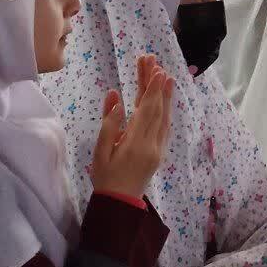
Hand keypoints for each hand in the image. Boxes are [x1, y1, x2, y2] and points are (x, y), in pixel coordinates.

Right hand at [91, 54, 173, 198]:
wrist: (120, 204)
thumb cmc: (105, 178)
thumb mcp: (100, 152)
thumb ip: (108, 124)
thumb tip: (115, 97)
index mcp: (136, 144)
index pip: (147, 110)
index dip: (153, 89)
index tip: (157, 70)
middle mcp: (152, 144)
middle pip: (156, 109)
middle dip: (156, 85)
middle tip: (155, 62)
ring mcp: (158, 149)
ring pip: (164, 117)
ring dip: (165, 95)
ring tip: (165, 75)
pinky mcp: (159, 152)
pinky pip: (165, 126)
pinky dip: (165, 109)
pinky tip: (165, 99)